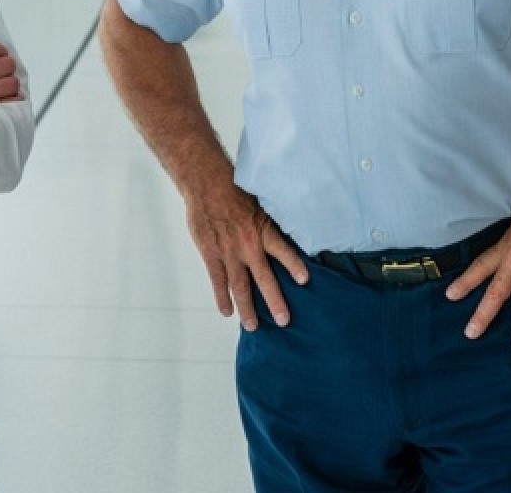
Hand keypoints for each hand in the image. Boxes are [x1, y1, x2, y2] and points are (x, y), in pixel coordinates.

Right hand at [185, 180, 308, 330]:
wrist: (206, 184)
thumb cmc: (235, 189)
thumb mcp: (260, 201)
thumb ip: (271, 222)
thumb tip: (290, 231)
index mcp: (262, 230)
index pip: (282, 250)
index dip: (293, 265)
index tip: (304, 280)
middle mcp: (247, 245)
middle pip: (263, 278)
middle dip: (274, 300)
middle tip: (283, 320)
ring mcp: (228, 252)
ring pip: (239, 286)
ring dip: (247, 308)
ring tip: (253, 326)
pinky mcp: (211, 254)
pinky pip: (217, 280)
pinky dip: (222, 297)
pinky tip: (227, 312)